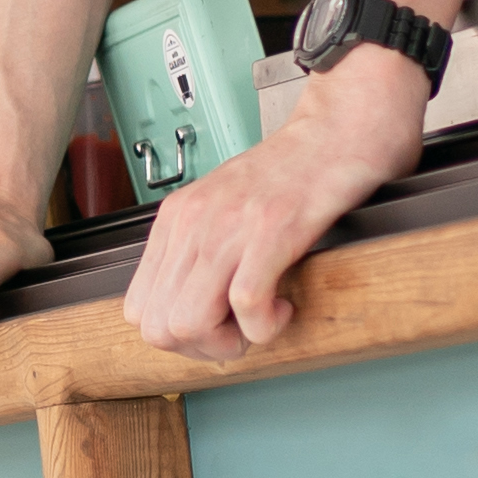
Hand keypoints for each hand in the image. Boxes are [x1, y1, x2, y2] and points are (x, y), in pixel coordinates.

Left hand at [122, 63, 426, 360]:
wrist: (338, 130)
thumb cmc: (292, 173)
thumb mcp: (224, 207)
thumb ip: (201, 249)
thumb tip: (192, 311)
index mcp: (176, 219)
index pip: (138, 309)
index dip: (177, 334)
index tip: (216, 324)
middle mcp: (192, 222)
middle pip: (158, 327)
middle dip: (201, 348)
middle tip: (239, 331)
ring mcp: (228, 226)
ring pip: (189, 323)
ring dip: (231, 342)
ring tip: (261, 319)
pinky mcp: (272, 230)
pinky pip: (246, 305)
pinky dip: (266, 325)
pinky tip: (284, 305)